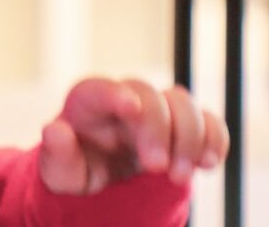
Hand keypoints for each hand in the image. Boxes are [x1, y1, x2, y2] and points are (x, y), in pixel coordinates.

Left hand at [38, 77, 227, 195]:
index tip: (131, 109)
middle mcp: (124, 98)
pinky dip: (214, 138)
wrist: (102, 180)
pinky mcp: (182, 126)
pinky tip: (207, 163)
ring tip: (179, 175)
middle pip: (147, 94)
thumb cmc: (77, 169)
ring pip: (181, 102)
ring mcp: (157, 110)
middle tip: (157, 168)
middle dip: (157, 129)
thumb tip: (54, 130)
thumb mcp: (60, 171)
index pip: (98, 88)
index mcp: (88, 103)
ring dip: (189, 136)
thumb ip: (57, 153)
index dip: (116, 93)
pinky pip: (208, 120)